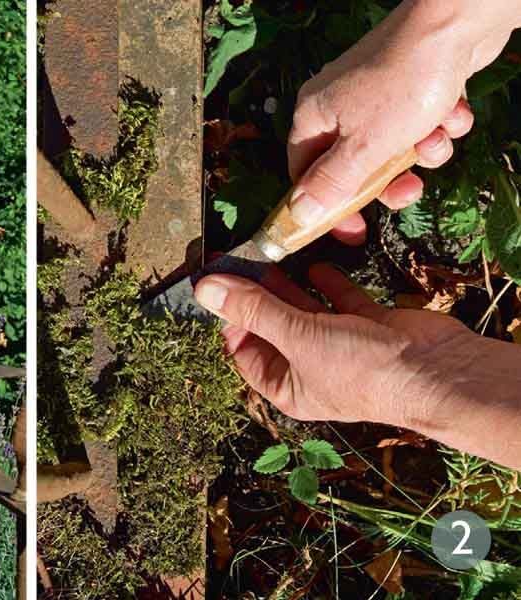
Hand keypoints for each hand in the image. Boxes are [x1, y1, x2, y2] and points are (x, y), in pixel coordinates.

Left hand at [194, 265, 520, 468]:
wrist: (437, 371)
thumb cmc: (360, 369)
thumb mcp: (296, 337)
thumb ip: (254, 309)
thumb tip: (204, 289)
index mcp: (287, 386)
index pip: (244, 350)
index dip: (230, 319)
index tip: (216, 283)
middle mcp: (311, 368)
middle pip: (273, 326)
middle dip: (255, 296)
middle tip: (235, 260)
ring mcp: (341, 346)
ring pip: (305, 310)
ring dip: (287, 286)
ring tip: (265, 255)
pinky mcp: (369, 325)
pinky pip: (340, 300)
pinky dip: (327, 282)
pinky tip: (311, 263)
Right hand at [287, 1, 517, 244]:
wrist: (457, 24)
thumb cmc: (403, 84)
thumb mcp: (364, 148)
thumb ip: (330, 185)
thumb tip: (297, 216)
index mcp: (313, 116)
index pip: (303, 174)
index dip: (326, 207)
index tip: (353, 232)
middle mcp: (337, 104)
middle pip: (353, 165)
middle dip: (388, 181)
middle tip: (409, 192)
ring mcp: (374, 94)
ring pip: (392, 147)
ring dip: (420, 152)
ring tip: (436, 138)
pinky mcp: (409, 85)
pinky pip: (418, 123)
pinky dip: (438, 126)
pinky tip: (452, 112)